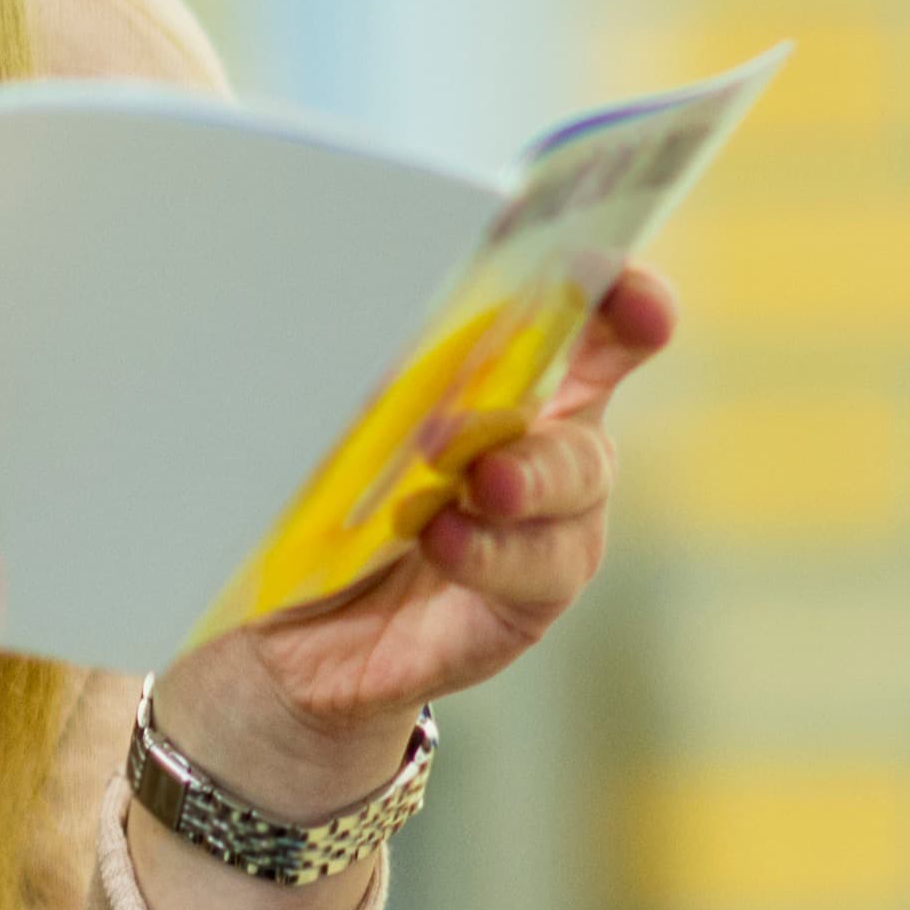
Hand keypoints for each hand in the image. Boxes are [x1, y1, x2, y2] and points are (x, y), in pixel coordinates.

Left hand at [134, 266, 678, 909]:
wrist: (287, 629)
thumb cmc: (312, 495)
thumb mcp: (326, 421)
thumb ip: (364, 376)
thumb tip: (352, 320)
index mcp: (501, 371)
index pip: (584, 314)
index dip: (619, 290)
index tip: (622, 280)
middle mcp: (541, 435)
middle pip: (596, 385)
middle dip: (587, 367)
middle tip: (516, 367)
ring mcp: (547, 518)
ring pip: (576, 479)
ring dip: (525, 473)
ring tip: (476, 479)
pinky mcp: (529, 593)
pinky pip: (534, 567)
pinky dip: (488, 550)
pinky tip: (443, 540)